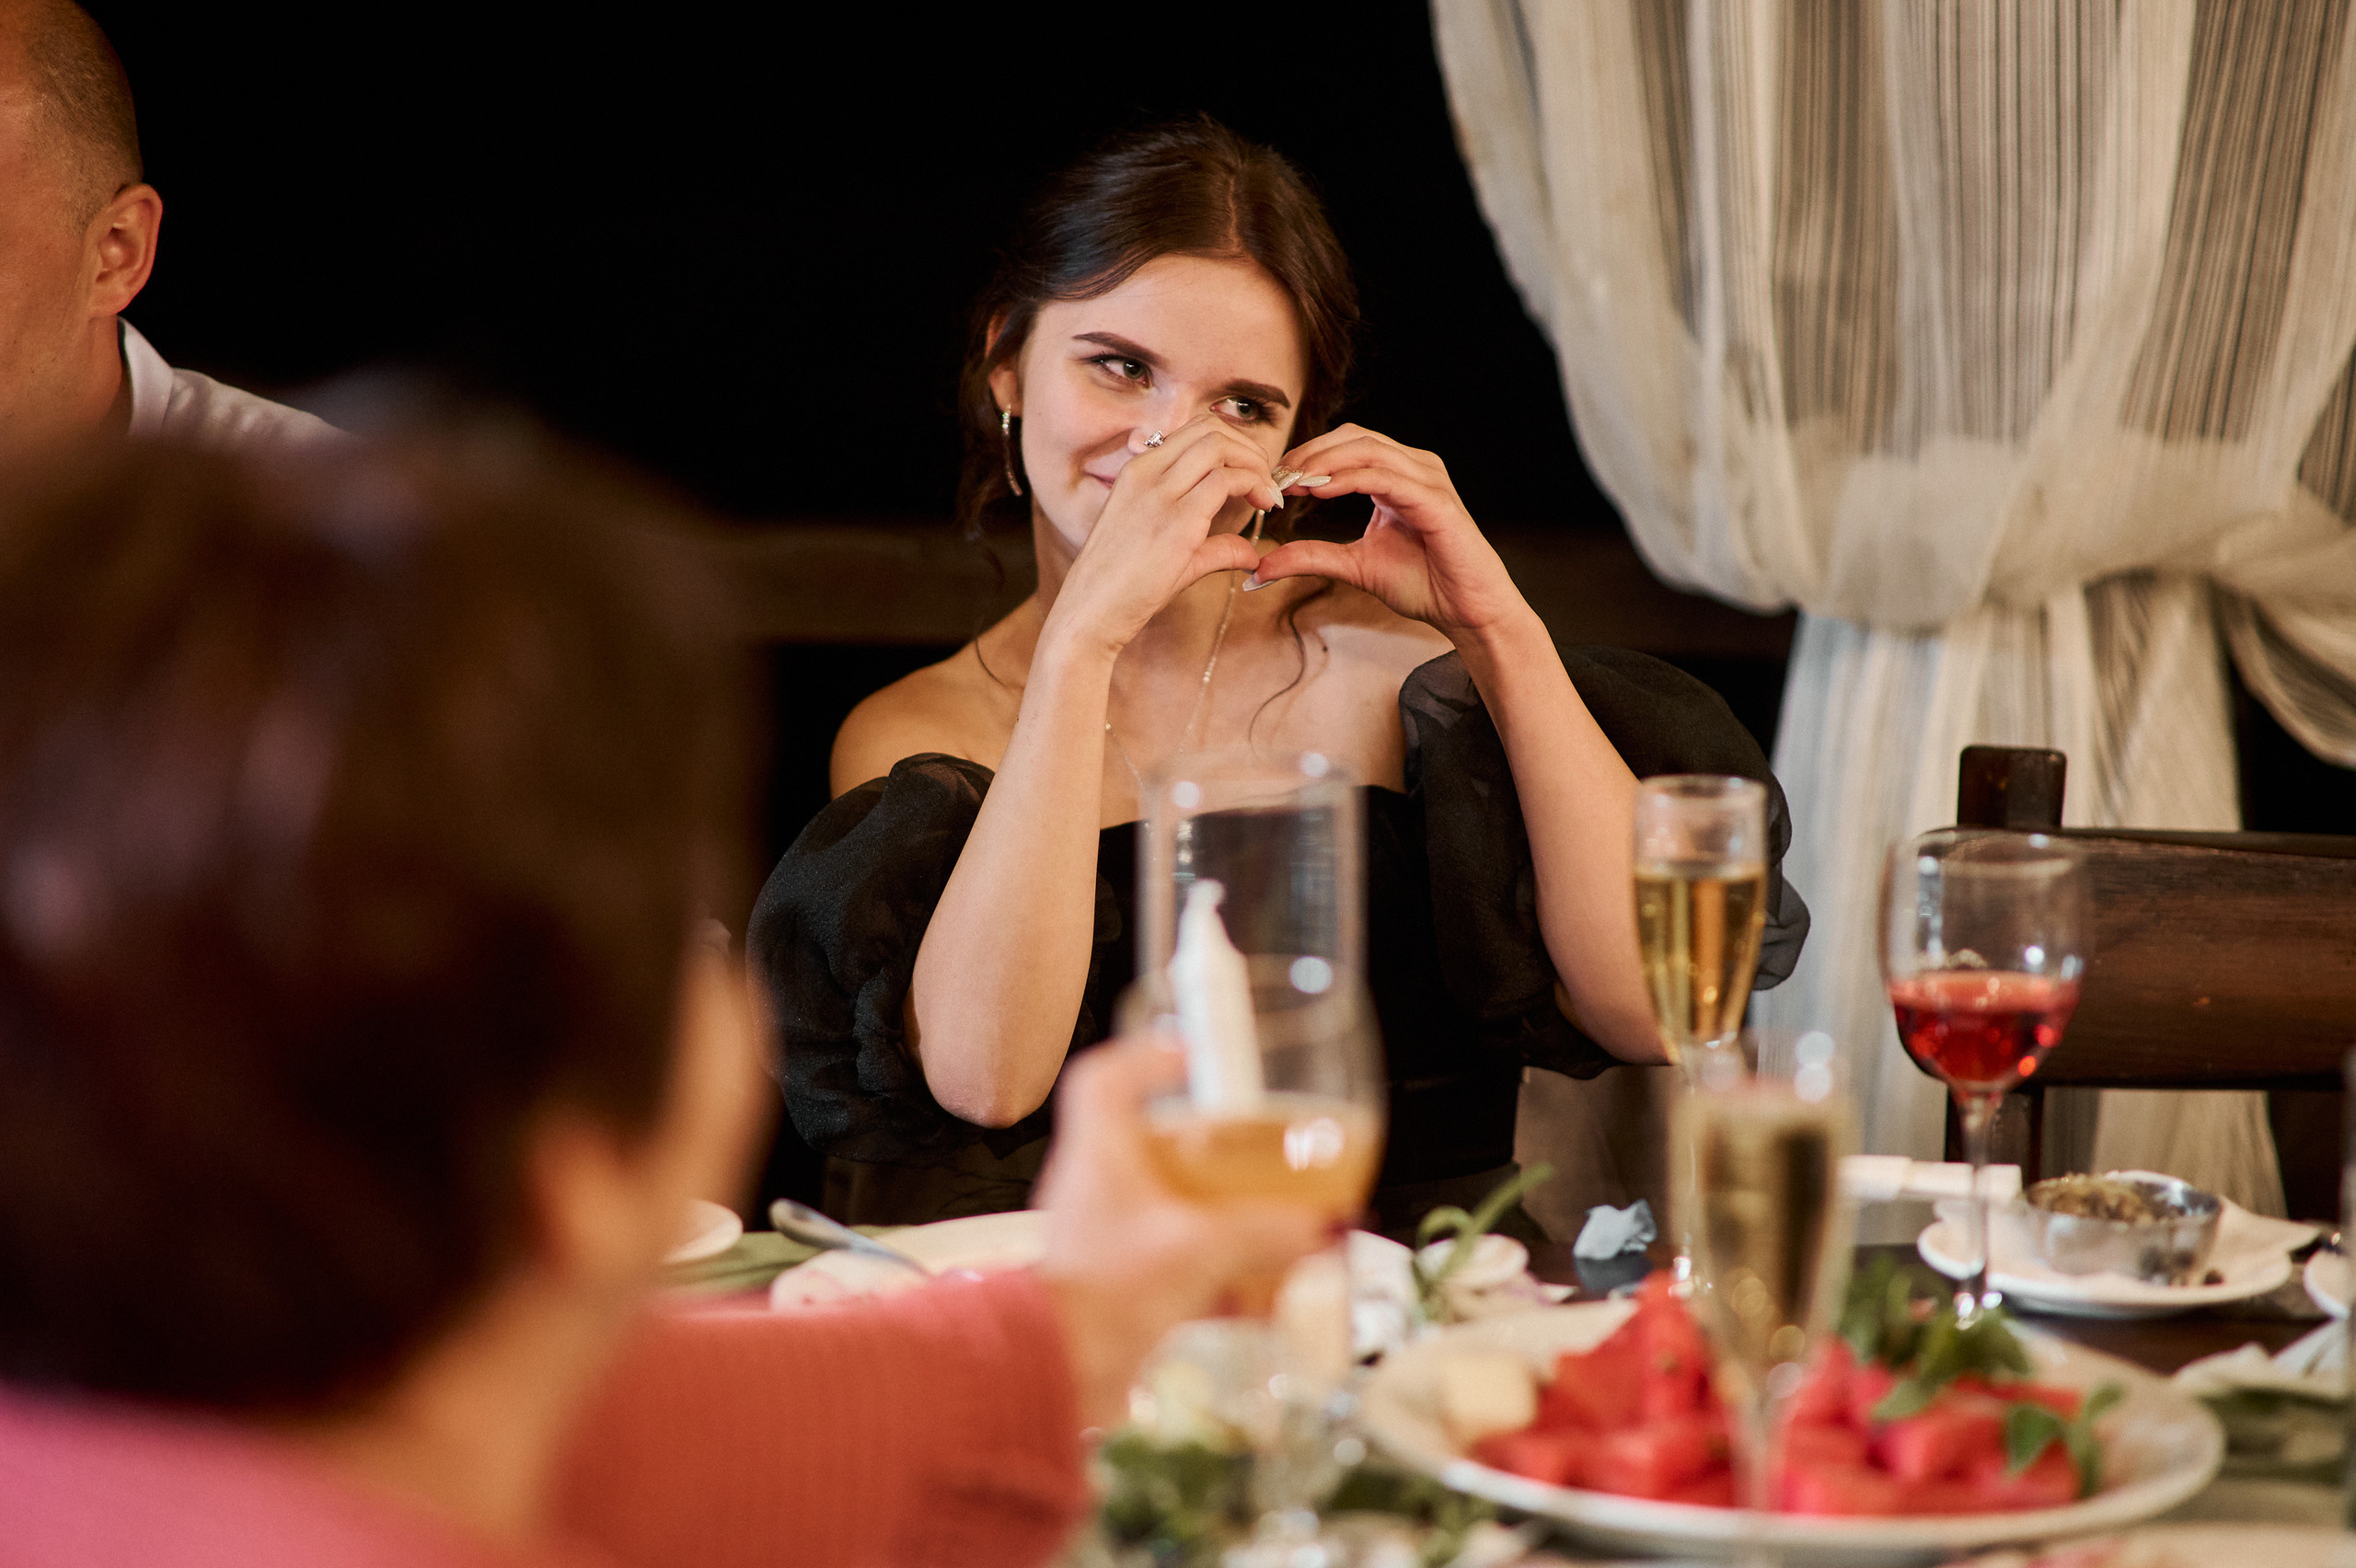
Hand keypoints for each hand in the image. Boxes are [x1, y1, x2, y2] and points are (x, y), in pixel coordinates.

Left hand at [1031, 1037, 1327, 1425]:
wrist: (1053, 1379)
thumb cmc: (1098, 1300)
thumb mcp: (1197, 1249)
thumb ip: (1265, 1232)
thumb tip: (1321, 1224)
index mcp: (1098, 1154)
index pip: (1104, 1079)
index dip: (1147, 1056)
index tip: (1192, 1055)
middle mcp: (1095, 1190)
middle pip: (1146, 1144)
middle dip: (1203, 1145)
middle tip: (1247, 1145)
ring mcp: (1104, 1241)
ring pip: (1163, 1208)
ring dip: (1214, 1213)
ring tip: (1265, 1224)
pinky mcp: (1117, 1290)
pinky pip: (1173, 1268)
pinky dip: (1216, 1277)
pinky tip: (1257, 1300)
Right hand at [1046, 415, 1282, 657]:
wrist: (1089, 613)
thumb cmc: (1120, 587)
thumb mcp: (1167, 553)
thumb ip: (1212, 545)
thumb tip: (1251, 553)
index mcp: (1138, 472)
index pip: (1195, 431)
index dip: (1233, 444)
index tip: (1251, 473)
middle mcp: (1146, 473)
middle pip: (1211, 429)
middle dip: (1250, 449)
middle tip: (1267, 480)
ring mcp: (1159, 493)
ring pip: (1220, 446)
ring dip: (1255, 464)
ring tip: (1268, 494)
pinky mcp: (1176, 521)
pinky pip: (1225, 481)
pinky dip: (1254, 485)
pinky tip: (1264, 506)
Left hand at [1248, 425, 1529, 638]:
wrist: (1465, 611)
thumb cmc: (1423, 584)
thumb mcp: (1354, 566)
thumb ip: (1312, 557)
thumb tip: (1262, 566)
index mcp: (1396, 476)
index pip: (1345, 446)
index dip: (1306, 456)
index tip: (1273, 480)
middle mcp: (1414, 468)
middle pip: (1353, 437)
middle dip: (1309, 453)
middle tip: (1276, 478)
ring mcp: (1427, 480)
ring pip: (1367, 449)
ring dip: (1323, 462)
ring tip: (1292, 482)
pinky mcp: (1436, 501)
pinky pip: (1385, 477)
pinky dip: (1349, 477)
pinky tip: (1320, 490)